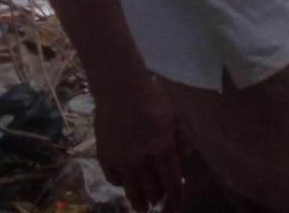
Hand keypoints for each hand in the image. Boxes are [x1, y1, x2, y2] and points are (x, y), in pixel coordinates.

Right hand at [95, 76, 181, 211]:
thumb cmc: (152, 97)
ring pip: (131, 192)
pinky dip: (122, 185)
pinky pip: (114, 180)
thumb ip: (182, 138)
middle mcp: (142, 159)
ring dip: (140, 202)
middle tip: (161, 204)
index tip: (177, 208)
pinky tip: (125, 183)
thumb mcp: (176, 114)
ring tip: (143, 207)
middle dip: (159, 201)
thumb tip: (183, 160)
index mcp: (162, 148)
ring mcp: (121, 160)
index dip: (176, 199)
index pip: (172, 183)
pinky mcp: (105, 157)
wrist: (120, 88)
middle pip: (152, 192)